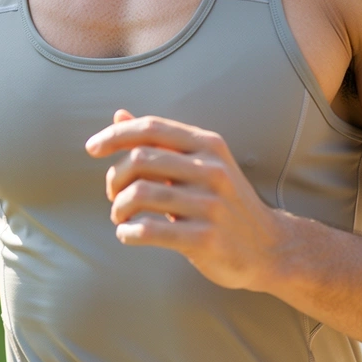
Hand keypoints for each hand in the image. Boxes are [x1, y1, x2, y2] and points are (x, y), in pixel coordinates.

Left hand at [85, 110, 288, 290]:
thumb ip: (160, 142)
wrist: (270, 247)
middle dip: (114, 178)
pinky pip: (150, 231)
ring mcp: (210, 205)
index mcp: (209, 146)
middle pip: (140, 160)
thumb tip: (119, 114)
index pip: (152, 128)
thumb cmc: (224, 203)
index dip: (115, 135)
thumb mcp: (200, 165)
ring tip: (120, 218)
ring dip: (119, 208)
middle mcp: (212, 171)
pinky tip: (128, 235)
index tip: (92, 149)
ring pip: (140, 195)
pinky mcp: (205, 239)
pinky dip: (128, 233)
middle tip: (113, 196)